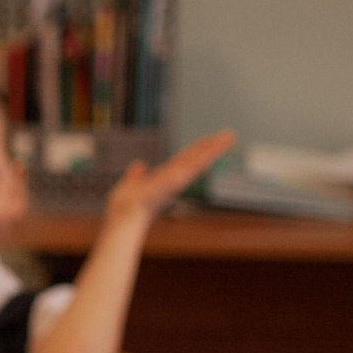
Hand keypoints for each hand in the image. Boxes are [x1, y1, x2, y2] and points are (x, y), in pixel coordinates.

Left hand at [106, 128, 235, 224]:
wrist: (123, 218)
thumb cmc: (125, 208)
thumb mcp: (129, 185)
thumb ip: (136, 176)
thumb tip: (138, 165)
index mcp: (165, 177)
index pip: (185, 159)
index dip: (198, 148)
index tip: (210, 138)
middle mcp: (173, 179)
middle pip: (196, 158)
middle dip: (212, 146)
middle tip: (229, 134)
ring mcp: (175, 181)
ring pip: (197, 161)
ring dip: (213, 149)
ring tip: (228, 137)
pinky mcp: (173, 183)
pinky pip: (188, 168)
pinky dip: (201, 158)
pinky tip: (211, 148)